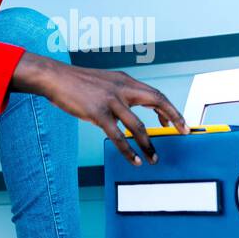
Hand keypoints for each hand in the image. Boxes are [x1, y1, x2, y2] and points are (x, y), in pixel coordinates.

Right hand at [11, 52, 189, 166]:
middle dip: (173, 117)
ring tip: (154, 158)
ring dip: (149, 144)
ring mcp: (111, 100)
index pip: (155, 93)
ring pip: (138, 126)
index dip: (169, 108)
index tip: (176, 122)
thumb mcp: (104, 83)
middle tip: (183, 132)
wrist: (55, 77)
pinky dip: (128, 151)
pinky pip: (118, 136)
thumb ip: (118, 95)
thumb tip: (129, 114)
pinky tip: (134, 160)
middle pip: (156, 101)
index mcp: (125, 81)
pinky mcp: (98, 113)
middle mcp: (122, 88)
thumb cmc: (76, 83)